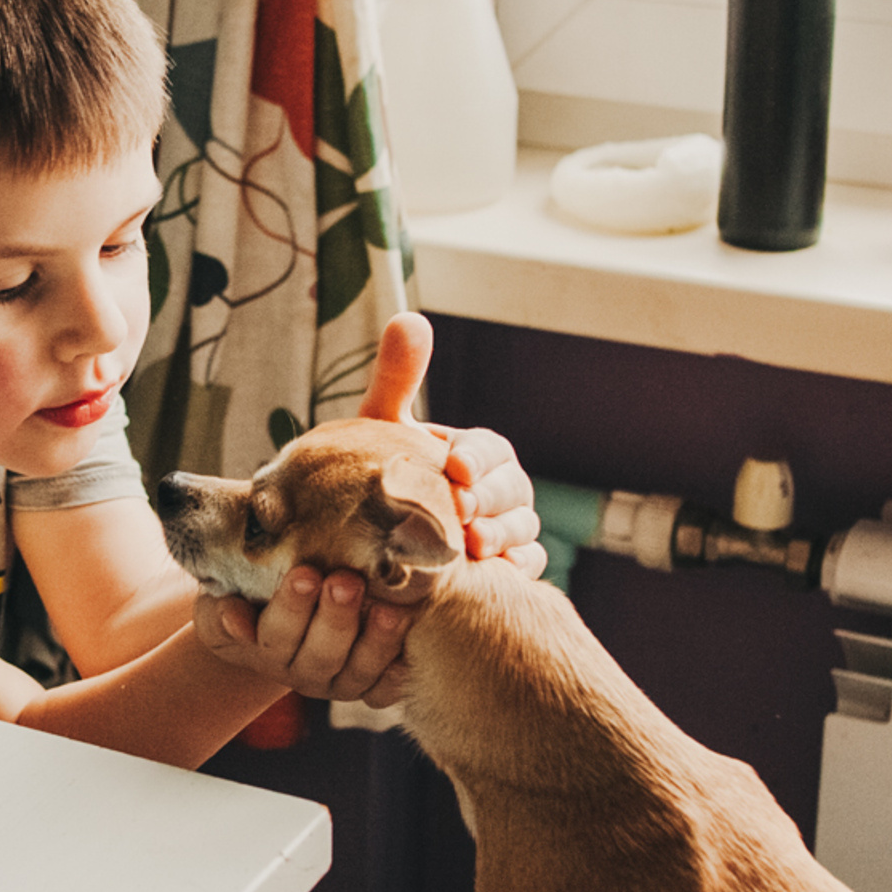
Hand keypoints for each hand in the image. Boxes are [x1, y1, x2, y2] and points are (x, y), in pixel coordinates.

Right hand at [192, 569, 412, 708]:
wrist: (274, 620)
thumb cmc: (247, 597)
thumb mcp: (221, 600)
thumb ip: (222, 612)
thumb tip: (239, 624)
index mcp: (264, 649)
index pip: (276, 632)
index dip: (292, 606)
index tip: (306, 573)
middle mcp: (303, 671)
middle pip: (321, 653)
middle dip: (336, 617)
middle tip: (347, 582)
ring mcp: (338, 682)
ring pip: (358, 671)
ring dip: (376, 642)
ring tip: (391, 610)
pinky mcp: (369, 686)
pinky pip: (385, 690)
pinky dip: (397, 673)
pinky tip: (410, 650)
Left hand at [357, 311, 545, 579]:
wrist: (364, 538)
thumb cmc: (379, 474)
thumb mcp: (383, 427)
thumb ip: (397, 377)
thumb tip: (410, 317)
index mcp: (477, 453)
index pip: (492, 449)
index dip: (479, 457)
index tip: (455, 465)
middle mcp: (499, 491)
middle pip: (514, 491)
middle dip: (491, 498)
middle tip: (460, 509)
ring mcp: (506, 530)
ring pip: (524, 530)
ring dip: (503, 536)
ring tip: (473, 546)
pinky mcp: (503, 569)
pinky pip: (526, 567)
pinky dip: (515, 569)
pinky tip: (494, 574)